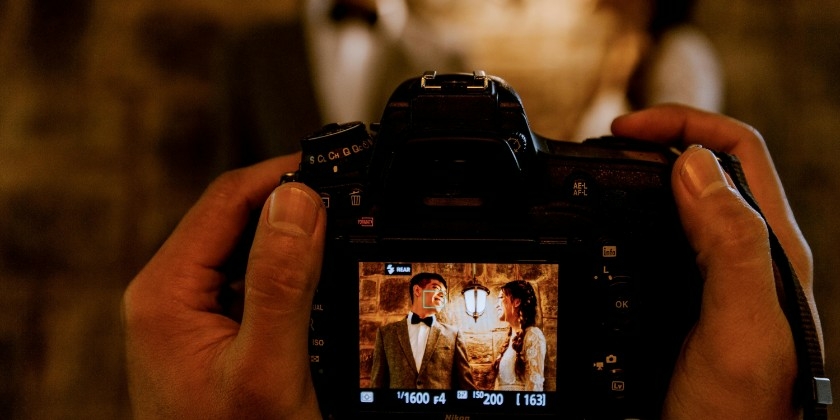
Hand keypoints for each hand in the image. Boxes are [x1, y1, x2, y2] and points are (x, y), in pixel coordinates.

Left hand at [122, 153, 325, 419]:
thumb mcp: (267, 368)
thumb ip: (280, 282)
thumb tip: (298, 200)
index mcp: (166, 292)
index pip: (227, 199)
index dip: (284, 175)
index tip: (336, 167)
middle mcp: (169, 294)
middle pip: (236, 218)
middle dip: (293, 206)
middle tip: (349, 202)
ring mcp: (188, 312)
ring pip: (246, 247)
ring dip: (292, 239)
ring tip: (341, 236)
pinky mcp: (209, 330)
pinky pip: (250, 280)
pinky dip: (287, 272)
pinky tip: (318, 282)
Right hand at [612, 104, 817, 418]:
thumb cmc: (739, 414)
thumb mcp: (740, 327)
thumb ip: (731, 245)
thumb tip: (691, 164)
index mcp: (768, 247)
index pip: (735, 150)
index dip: (682, 123)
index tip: (623, 131)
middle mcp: (744, 253)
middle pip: (707, 166)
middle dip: (657, 140)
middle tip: (604, 147)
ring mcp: (711, 276)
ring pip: (680, 200)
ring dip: (641, 175)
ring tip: (599, 175)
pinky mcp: (682, 299)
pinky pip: (656, 238)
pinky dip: (627, 217)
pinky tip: (602, 229)